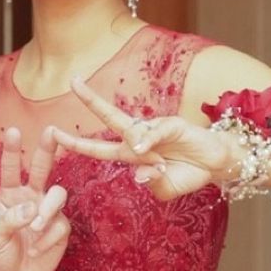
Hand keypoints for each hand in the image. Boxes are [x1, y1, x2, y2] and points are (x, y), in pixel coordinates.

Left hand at [0, 127, 69, 270]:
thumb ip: (9, 220)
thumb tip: (32, 208)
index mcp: (9, 196)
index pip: (10, 170)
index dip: (12, 151)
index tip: (13, 131)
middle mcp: (31, 198)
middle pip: (41, 169)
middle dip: (46, 150)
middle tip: (51, 132)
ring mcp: (47, 212)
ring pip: (57, 194)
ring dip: (47, 209)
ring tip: (34, 227)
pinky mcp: (60, 228)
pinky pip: (60, 224)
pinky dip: (48, 237)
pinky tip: (36, 249)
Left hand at [48, 77, 242, 200]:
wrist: (217, 165)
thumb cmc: (188, 175)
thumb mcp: (164, 189)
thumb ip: (150, 184)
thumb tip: (140, 174)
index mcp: (131, 155)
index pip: (97, 148)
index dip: (76, 143)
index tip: (54, 135)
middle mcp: (139, 138)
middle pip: (110, 117)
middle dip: (91, 100)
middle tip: (73, 81)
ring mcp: (156, 129)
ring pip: (134, 129)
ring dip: (139, 145)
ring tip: (160, 165)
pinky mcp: (173, 124)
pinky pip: (156, 130)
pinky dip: (149, 139)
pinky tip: (147, 150)